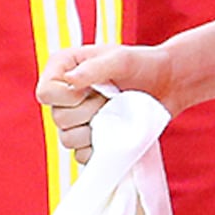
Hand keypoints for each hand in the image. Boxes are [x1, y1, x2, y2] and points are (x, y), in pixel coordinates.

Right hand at [40, 39, 176, 165]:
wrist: (169, 83)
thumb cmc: (144, 64)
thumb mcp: (121, 59)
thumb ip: (95, 68)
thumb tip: (69, 80)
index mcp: (61, 71)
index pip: (45, 93)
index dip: (66, 97)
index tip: (93, 89)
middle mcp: (63, 97)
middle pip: (58, 119)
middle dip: (89, 112)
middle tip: (113, 98)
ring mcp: (75, 121)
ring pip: (68, 140)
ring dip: (96, 130)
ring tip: (117, 113)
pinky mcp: (89, 141)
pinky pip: (83, 156)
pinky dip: (101, 149)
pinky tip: (117, 132)